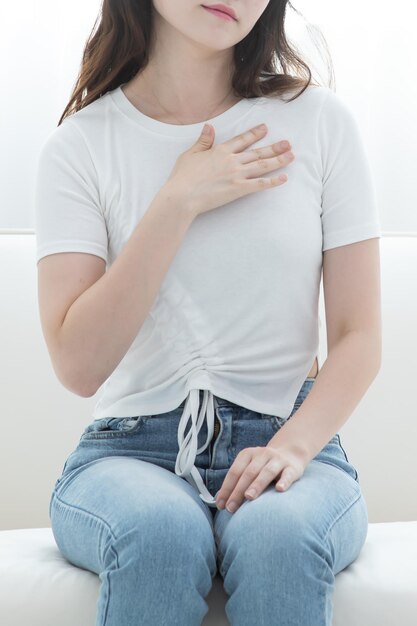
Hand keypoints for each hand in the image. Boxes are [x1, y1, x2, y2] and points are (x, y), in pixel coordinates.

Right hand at [164, 122, 294, 218]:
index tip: (265, 128)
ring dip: (278, 160)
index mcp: (220, 151)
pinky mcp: (238, 189)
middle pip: (257, 152)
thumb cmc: (183, 177)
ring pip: (262, 165)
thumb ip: (203, 141)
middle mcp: (232, 160)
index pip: (242, 139)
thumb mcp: (190, 154)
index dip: (254, 133)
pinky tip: (284, 177)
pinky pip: (260, 184)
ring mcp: (236, 174)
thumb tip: (210, 126)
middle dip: (274, 147)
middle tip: (288, 143)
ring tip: (291, 155)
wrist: (183, 195)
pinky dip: (273, 181)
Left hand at [215, 443, 307, 512]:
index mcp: (248, 454)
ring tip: (249, 497)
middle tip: (231, 507)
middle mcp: (262, 454)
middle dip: (238, 491)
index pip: (235, 472)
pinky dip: (284, 481)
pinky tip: (279, 489)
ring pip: (267, 472)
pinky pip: (288, 474)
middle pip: (248, 473)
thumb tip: (220, 501)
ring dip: (257, 485)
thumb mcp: (250, 467)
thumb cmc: (263, 467)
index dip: (227, 488)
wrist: (290, 453)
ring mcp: (278, 460)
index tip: (220, 505)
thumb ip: (238, 481)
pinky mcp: (292, 467)